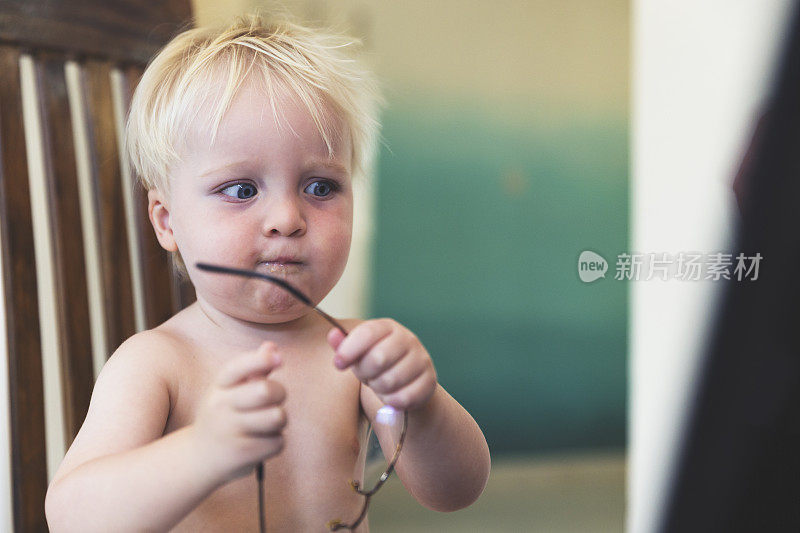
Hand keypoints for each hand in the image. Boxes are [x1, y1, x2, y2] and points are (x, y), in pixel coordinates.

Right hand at [191, 341, 286, 481]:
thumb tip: (273, 347)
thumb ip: (254, 368)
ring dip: (279, 421)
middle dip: (280, 393)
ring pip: (277, 417)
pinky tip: (259, 443)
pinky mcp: (242, 454)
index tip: (279, 359)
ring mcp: (230, 431)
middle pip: (266, 391)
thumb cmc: (223, 415)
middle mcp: (221, 406)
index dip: (261, 360)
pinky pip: (278, 442)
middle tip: (273, 401)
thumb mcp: (230, 389)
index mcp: (219, 385)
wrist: (199, 458)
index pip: (239, 367)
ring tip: (266, 424)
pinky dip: (274, 443)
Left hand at [328, 319, 436, 410]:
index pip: (367, 333)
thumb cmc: (376, 365)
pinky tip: (391, 396)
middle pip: (378, 358)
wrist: (407, 383)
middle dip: (365, 373)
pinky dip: (391, 402)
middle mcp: (408, 339)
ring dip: (378, 389)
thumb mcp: (358, 354)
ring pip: (390, 381)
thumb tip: (332, 334)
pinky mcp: (429, 382)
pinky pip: (403, 398)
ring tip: (379, 384)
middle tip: (366, 376)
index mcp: (387, 327)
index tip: (338, 364)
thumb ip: (344, 346)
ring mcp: (422, 360)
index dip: (349, 349)